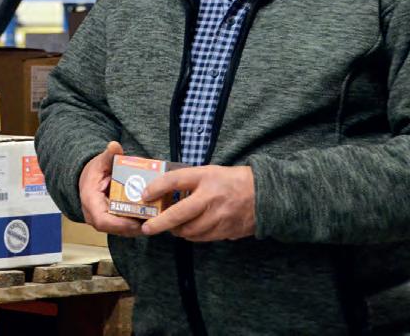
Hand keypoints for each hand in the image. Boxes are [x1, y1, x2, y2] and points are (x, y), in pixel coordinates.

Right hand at [79, 141, 146, 236]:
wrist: (88, 180)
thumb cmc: (94, 172)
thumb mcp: (101, 162)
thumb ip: (109, 155)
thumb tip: (114, 146)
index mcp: (90, 201)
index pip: (102, 221)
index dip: (119, 225)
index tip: (136, 223)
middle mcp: (94, 215)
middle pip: (115, 229)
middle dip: (134, 227)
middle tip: (153, 222)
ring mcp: (102, 221)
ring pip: (121, 231)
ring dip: (138, 228)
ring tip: (155, 221)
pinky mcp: (110, 223)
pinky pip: (123, 228)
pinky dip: (136, 225)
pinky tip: (150, 219)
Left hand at [140, 165, 255, 241]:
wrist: (265, 195)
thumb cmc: (233, 181)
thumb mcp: (210, 172)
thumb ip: (188, 181)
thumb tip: (162, 189)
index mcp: (206, 178)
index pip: (175, 180)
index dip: (157, 188)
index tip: (144, 195)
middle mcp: (211, 198)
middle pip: (179, 214)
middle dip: (160, 223)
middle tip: (148, 228)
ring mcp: (219, 217)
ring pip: (189, 231)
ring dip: (176, 231)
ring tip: (170, 227)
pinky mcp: (226, 231)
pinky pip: (202, 237)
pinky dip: (192, 235)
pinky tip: (188, 230)